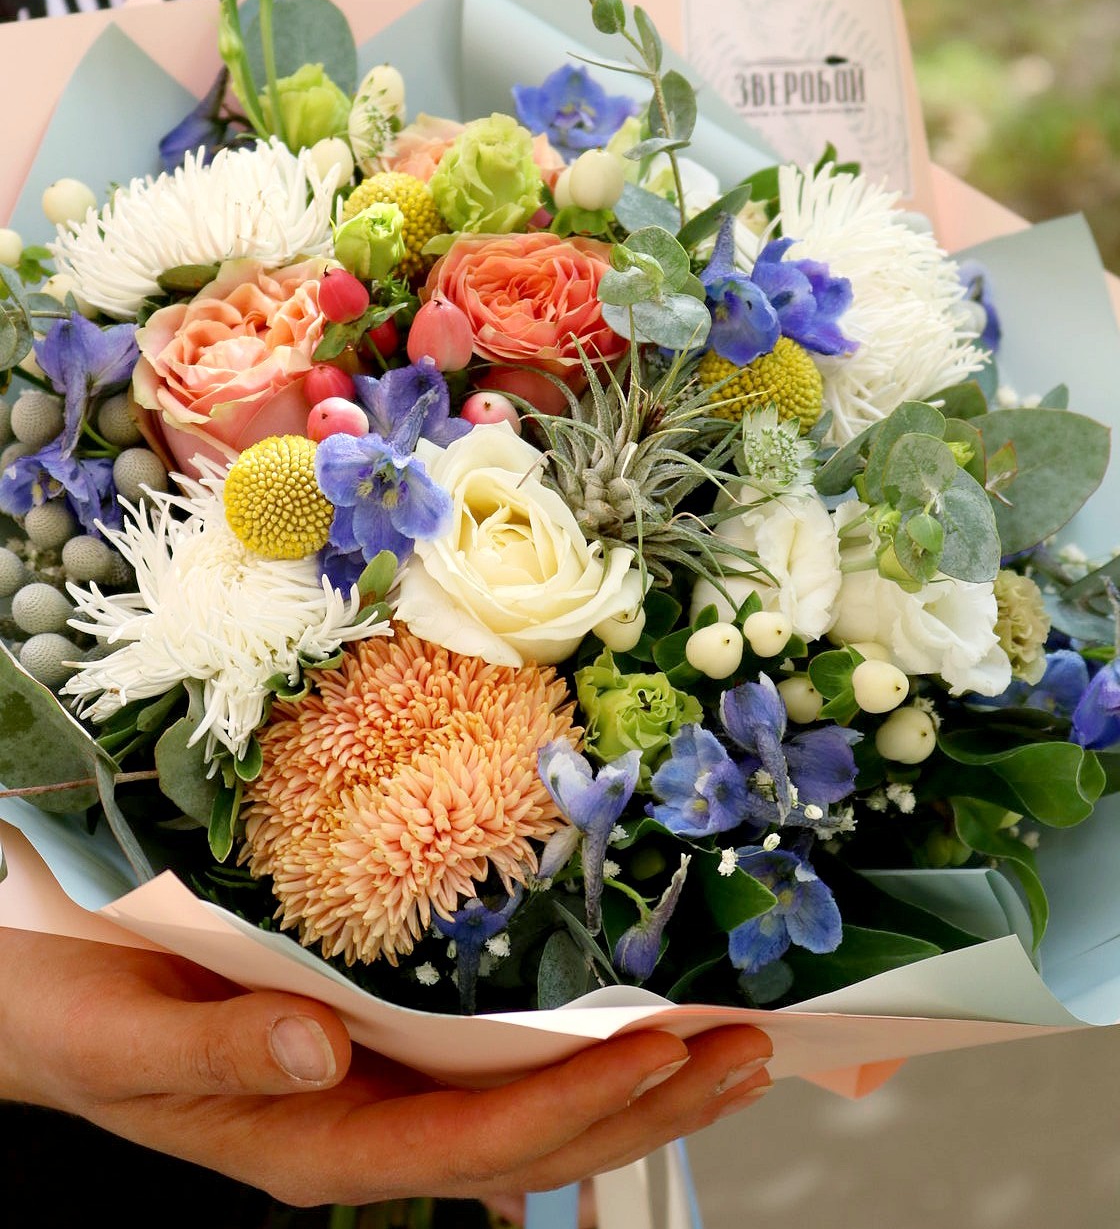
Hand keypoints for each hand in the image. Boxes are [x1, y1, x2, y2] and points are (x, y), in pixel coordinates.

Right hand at [0, 929, 771, 1208]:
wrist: (38, 1010)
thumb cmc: (74, 1019)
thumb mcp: (126, 1036)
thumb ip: (220, 1051)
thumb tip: (324, 1049)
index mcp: (313, 1145)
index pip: (473, 1141)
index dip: (574, 1103)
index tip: (663, 1053)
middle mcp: (361, 1132)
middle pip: (530, 1142)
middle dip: (646, 1105)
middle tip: (749, 1054)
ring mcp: (372, 1100)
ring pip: (525, 1114)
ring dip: (632, 1088)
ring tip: (726, 1050)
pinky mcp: (372, 1055)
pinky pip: (488, 1071)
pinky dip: (568, 1057)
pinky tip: (622, 1039)